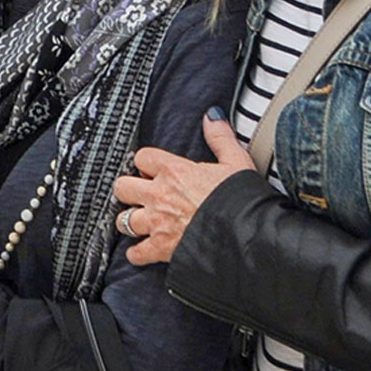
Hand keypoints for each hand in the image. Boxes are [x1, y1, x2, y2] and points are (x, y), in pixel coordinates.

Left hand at [112, 110, 257, 265]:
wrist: (248, 236)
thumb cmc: (243, 200)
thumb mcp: (236, 162)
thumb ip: (220, 138)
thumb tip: (212, 116)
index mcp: (174, 171)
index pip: (141, 157)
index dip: (146, 164)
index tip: (152, 171)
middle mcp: (159, 195)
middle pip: (122, 187)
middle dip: (129, 190)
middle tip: (141, 195)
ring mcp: (158, 223)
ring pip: (123, 219)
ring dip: (131, 221)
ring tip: (141, 221)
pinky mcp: (161, 249)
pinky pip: (136, 252)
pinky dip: (137, 254)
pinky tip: (142, 251)